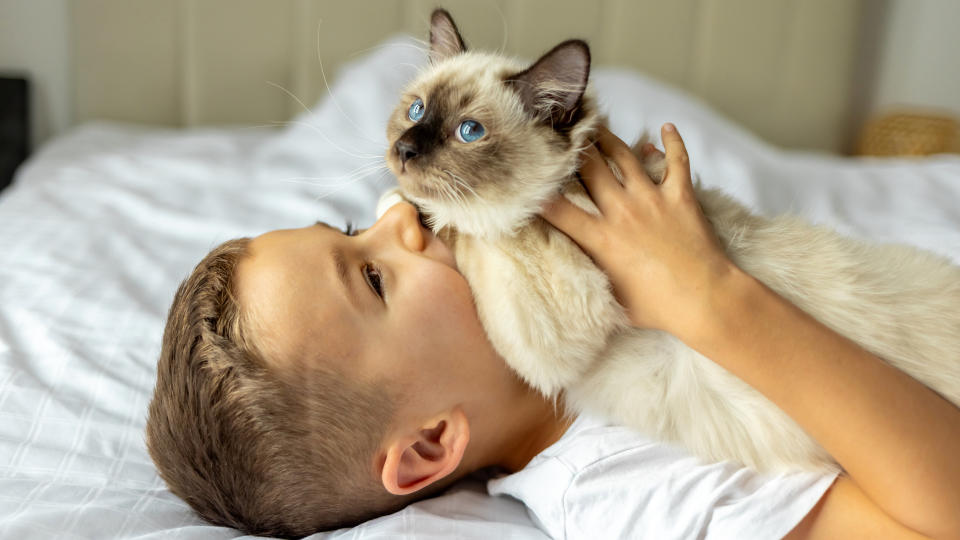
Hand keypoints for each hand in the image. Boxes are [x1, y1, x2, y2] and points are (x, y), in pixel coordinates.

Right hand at [541, 124, 737, 336]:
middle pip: (589, 169)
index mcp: (601, 239)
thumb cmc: (659, 308)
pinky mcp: (680, 196)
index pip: (558, 209)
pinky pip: (677, 160)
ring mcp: (652, 200)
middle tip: (561, 135)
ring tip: (596, 125)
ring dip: (608, 138)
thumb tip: (575, 284)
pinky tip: (667, 127)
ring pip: (624, 156)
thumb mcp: (614, 300)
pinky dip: (672, 142)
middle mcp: (621, 212)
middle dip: (572, 149)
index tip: (528, 179)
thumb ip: (594, 280)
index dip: (538, 192)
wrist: (705, 300)